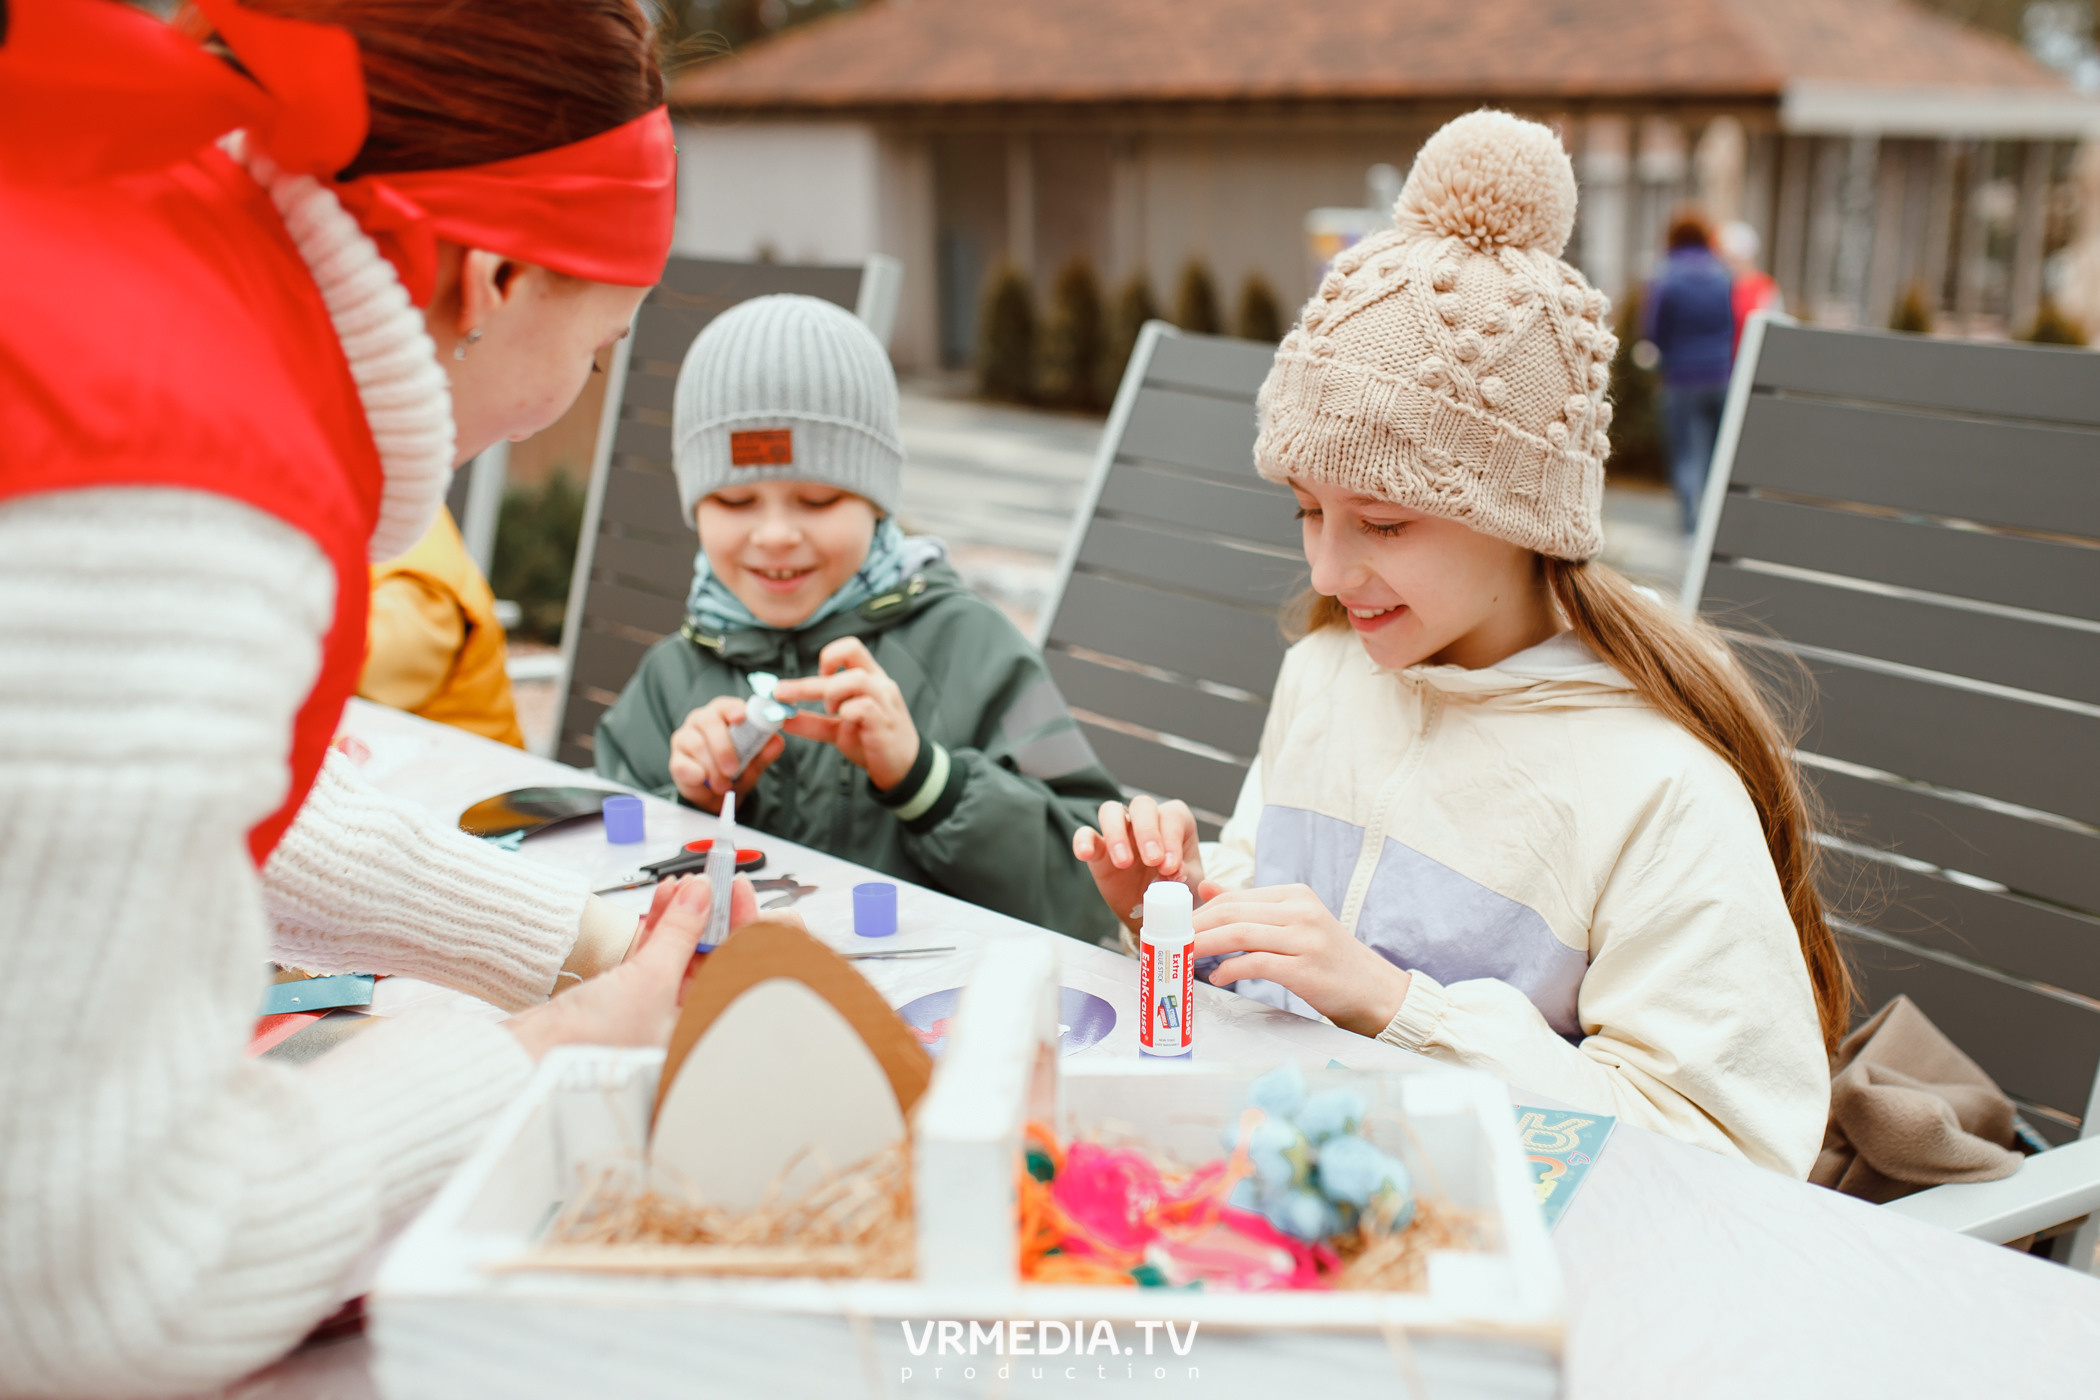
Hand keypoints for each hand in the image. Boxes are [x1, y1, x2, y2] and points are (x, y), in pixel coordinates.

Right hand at [507, 873, 788, 1060]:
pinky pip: (657, 952)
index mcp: (701, 1028)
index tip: (739, 892)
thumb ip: (679, 933)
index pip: (738, 971)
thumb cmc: (592, 1044)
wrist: (532, 1057)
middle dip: (715, 914)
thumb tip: (701, 895)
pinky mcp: (630, 993)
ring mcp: (656, 1005)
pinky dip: (662, 924)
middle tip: (717, 879)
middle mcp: (683, 1019)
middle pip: (714, 956)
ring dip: (688, 913)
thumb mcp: (649, 980)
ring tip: (689, 881)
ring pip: (685, 950)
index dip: (744, 927)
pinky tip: (667, 897)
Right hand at [668, 694, 785, 812]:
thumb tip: (777, 741)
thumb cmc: (736, 772)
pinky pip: (683, 766)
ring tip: (724, 785)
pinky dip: (698, 778)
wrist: (717, 798)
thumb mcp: (754, 764)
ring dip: (713, 768)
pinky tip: (705, 783)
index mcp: (723, 716)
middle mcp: (701, 721)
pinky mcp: (675, 760)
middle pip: (708, 722)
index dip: (733, 708)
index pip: (726, 705)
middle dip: (723, 746)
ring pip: (696, 745)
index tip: (741, 717)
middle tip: (733, 769)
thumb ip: (764, 753)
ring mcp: (685, 739)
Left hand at [770, 637, 920, 790]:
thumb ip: (812, 721)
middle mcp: (879, 684)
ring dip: (831, 692)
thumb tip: (782, 717)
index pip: (850, 647)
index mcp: (870, 679)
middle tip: (783, 695)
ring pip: (855, 679)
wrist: (902, 768)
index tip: (815, 679)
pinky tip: (844, 723)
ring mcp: (885, 701)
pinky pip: (862, 707)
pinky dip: (845, 713)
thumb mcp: (837, 729)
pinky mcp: (884, 722)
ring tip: (829, 711)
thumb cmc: (873, 742)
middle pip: (849, 656)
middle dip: (809, 681)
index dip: (828, 657)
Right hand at [1072, 795, 1205, 932]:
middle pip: (1142, 805)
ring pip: (1111, 811)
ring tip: (1123, 863)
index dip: (1171, 839)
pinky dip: (1083, 841)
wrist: (1156, 912)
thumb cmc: (1178, 889)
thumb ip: (1187, 874)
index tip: (1170, 867)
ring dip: (1117, 834)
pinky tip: (1085, 854)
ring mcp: (1121, 831)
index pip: (1172, 817)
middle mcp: (1147, 819)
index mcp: (1175, 822)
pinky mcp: (1099, 848)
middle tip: (1152, 861)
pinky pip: (1086, 834)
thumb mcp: (1191, 883)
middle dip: (1147, 832)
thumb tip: (1175, 871)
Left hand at [1191, 884, 1410, 1036]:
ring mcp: (1305, 938)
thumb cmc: (1328, 959)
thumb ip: (1250, 907)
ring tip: (1184, 957)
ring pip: (1240, 934)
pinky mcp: (1305, 968)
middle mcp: (1300, 911)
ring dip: (1204, 946)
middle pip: (1232, 913)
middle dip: (1195, 927)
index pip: (1235, 898)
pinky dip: (1230, 969)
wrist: (1374, 990)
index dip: (1200, 913)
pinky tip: (1217, 977)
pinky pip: (1256, 963)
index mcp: (1295, 895)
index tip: (1177, 928)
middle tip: (1171, 942)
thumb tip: (1206, 888)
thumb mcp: (1293, 923)